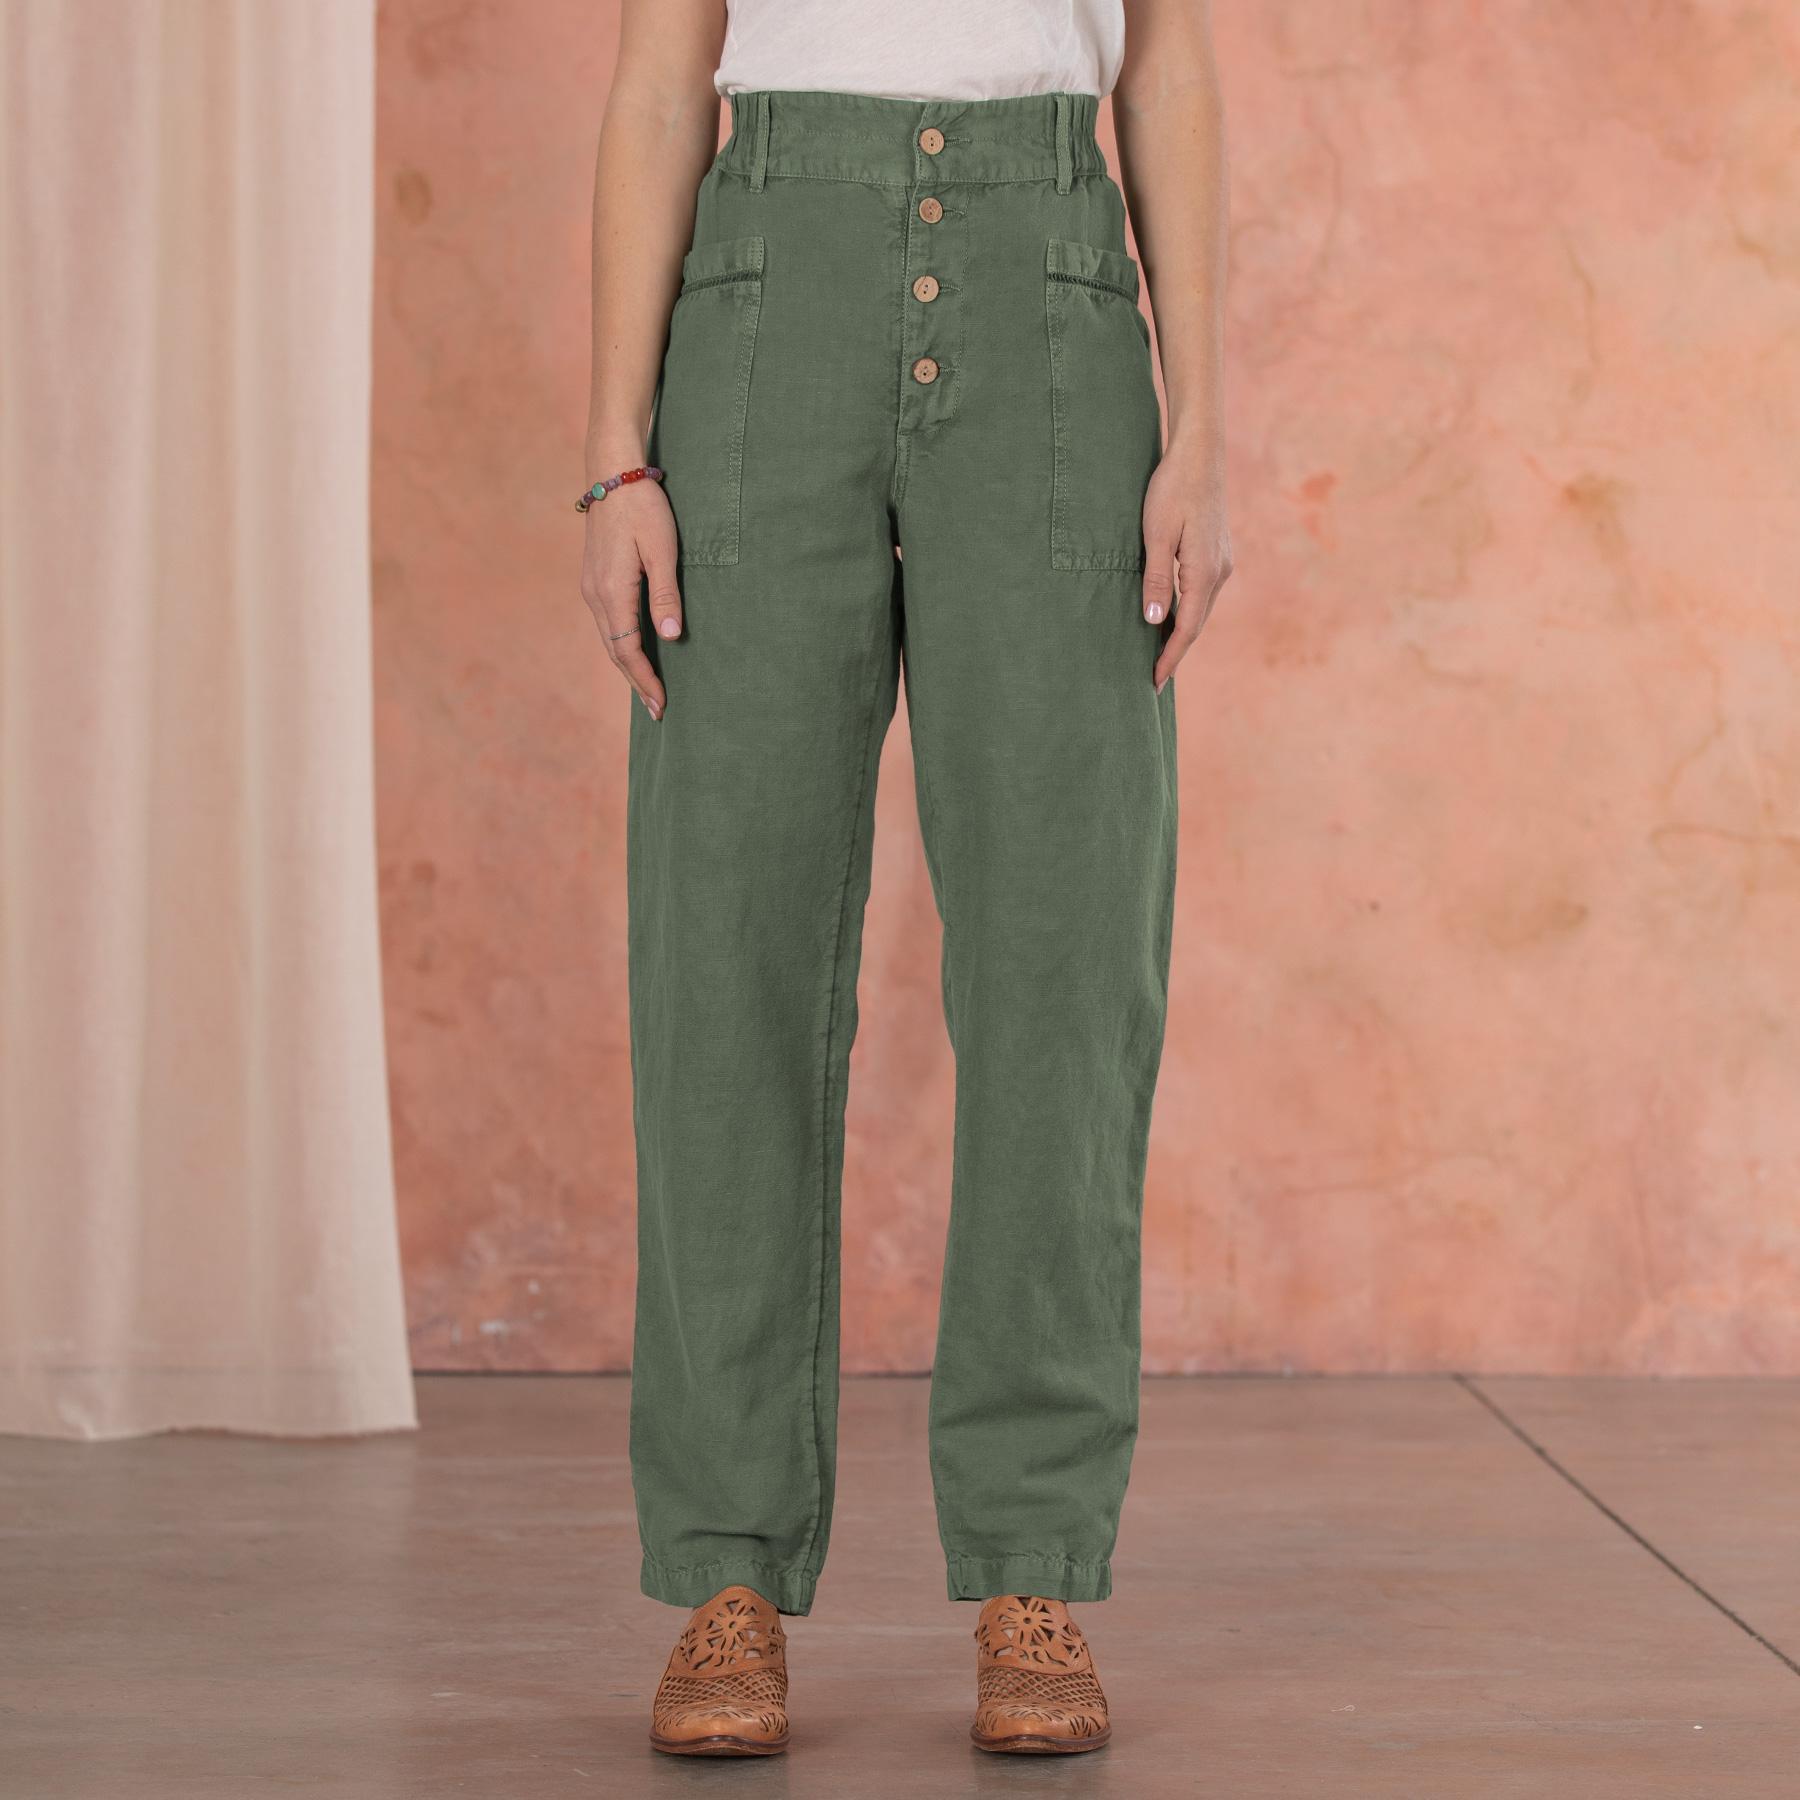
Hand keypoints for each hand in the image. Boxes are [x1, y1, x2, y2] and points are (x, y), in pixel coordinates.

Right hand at [579, 474, 682, 719]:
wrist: (613, 473)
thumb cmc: (644, 508)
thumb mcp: (663, 550)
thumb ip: (665, 596)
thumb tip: (670, 639)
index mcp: (612, 592)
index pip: (628, 651)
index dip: (645, 680)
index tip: (661, 704)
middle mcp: (595, 595)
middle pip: (615, 651)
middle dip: (636, 681)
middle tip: (657, 709)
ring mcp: (591, 587)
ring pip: (609, 639)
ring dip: (627, 666)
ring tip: (646, 689)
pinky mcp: (594, 579)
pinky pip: (608, 623)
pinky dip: (621, 645)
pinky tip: (634, 653)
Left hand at [1141, 444, 1232, 692]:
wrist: (1199, 453)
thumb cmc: (1173, 488)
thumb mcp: (1156, 534)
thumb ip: (1156, 579)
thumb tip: (1154, 621)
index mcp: (1205, 571)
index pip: (1187, 628)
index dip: (1170, 657)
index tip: (1155, 682)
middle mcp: (1220, 571)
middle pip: (1197, 623)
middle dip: (1175, 652)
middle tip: (1153, 679)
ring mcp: (1222, 561)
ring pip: (1200, 608)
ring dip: (1181, 633)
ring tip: (1159, 656)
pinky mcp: (1216, 552)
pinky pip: (1201, 592)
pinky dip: (1187, 611)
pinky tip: (1172, 618)